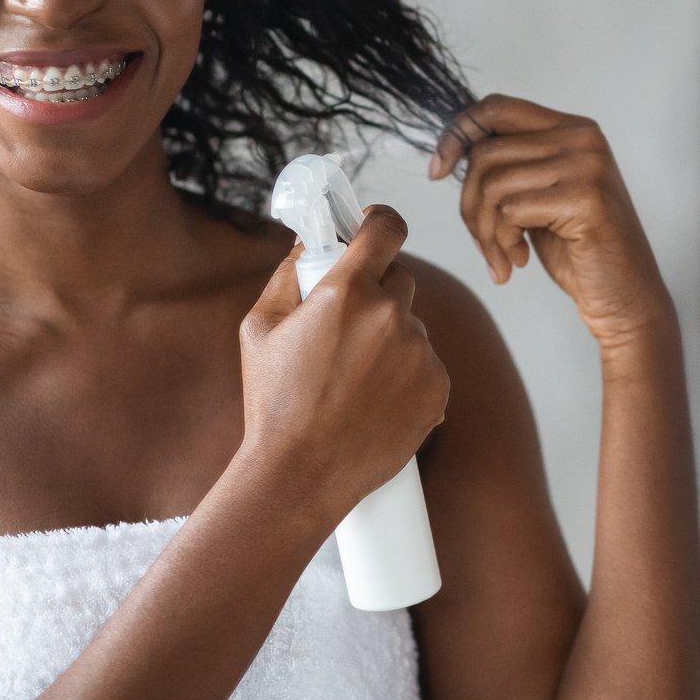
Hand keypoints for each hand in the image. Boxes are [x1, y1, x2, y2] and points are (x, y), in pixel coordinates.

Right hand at [237, 206, 449, 521]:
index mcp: (348, 292)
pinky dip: (408, 375)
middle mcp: (392, 316)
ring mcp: (420, 354)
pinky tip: (375, 401)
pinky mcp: (439, 389)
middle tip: (346, 328)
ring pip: (412, 327)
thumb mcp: (260, 328)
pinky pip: (427, 365)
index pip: (388, 228)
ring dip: (392, 339)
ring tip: (354, 381)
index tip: (373, 230)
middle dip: (377, 293)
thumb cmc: (273, 403)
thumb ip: (289, 275)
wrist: (300, 476)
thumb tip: (309, 244)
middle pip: (401, 280)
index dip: (381, 222)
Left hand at [429, 94, 676, 352]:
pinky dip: (503, 243)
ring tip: (502, 258)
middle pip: (485, 153)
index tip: (437, 171)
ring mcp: (587, 166)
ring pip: (492, 185)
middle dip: (470, 206)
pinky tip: (519, 262)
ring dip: (486, 232)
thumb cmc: (578, 249)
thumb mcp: (539, 195)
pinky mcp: (585, 199)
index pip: (496, 107)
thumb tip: (452, 151)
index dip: (457, 134)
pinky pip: (510, 211)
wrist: (625, 297)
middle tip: (484, 243)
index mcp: (572, 128)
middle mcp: (582, 137)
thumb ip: (510, 165)